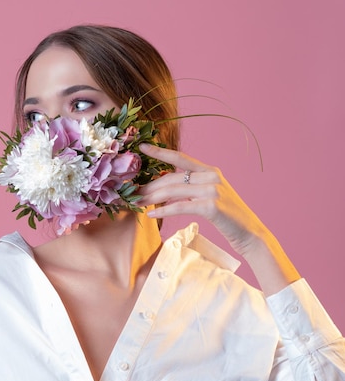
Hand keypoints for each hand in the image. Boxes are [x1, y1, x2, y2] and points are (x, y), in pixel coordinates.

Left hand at [136, 143, 264, 257]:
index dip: (160, 152)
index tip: (142, 147)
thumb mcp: (207, 196)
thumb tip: (162, 189)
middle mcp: (211, 176)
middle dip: (149, 186)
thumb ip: (189, 189)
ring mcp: (212, 190)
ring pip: (173, 191)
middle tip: (131, 194)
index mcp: (209, 171)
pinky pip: (180, 207)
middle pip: (171, 178)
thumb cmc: (226, 217)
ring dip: (151, 199)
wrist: (250, 233)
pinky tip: (151, 215)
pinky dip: (163, 211)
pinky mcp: (211, 206)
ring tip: (136, 204)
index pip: (180, 158)